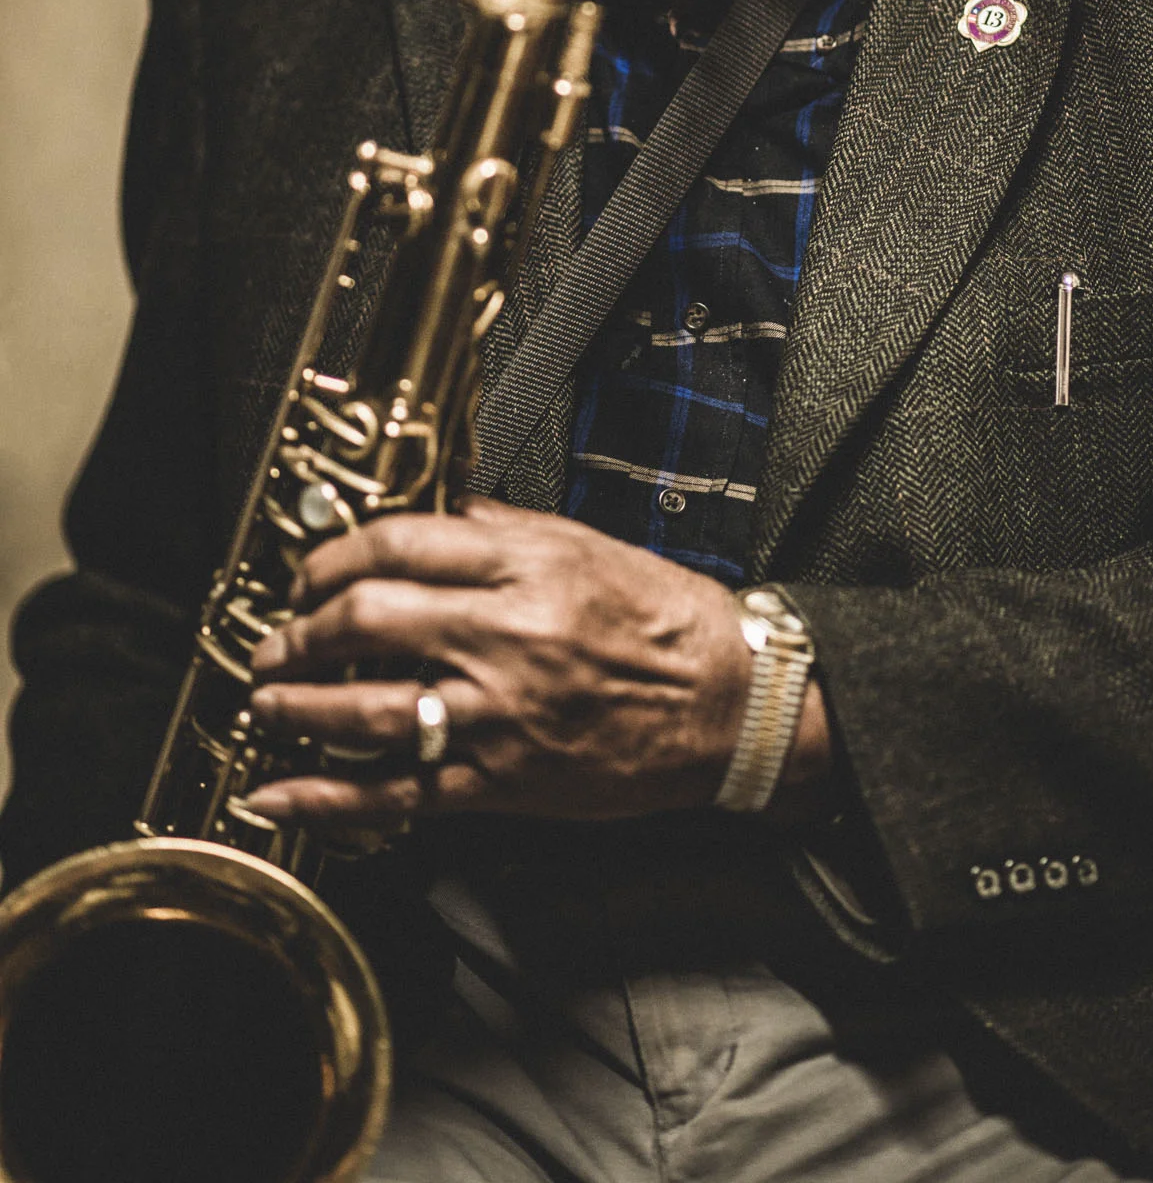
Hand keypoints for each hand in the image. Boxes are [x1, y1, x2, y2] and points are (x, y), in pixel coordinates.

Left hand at [245, 496, 828, 831]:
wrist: (730, 705)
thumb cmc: (667, 621)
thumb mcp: (587, 546)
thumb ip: (504, 528)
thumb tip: (436, 512)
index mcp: (528, 567)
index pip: (399, 544)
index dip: (333, 556)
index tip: (311, 571)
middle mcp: (507, 635)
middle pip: (366, 621)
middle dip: (300, 630)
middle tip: (279, 639)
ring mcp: (502, 714)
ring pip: (368, 709)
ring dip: (297, 707)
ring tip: (265, 704)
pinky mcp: (505, 781)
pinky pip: (399, 793)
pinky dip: (327, 798)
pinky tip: (278, 795)